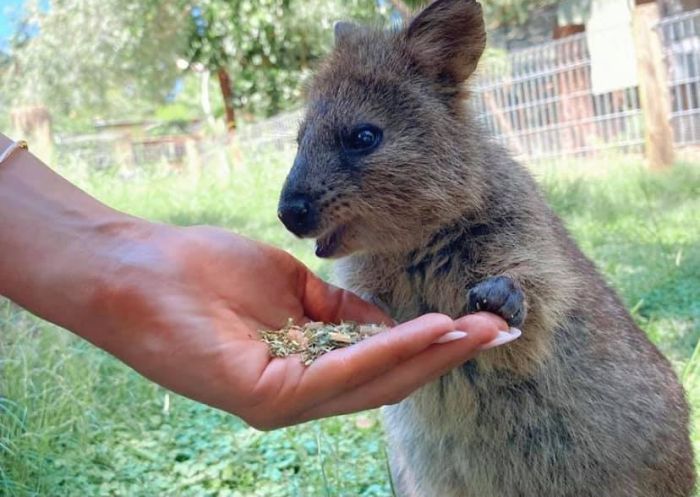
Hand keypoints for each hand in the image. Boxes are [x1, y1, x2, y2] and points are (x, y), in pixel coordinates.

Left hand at [84, 224, 508, 428]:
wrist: (143, 270)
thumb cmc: (208, 273)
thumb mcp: (293, 289)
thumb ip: (340, 312)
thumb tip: (388, 319)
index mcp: (304, 367)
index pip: (379, 364)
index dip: (430, 346)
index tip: (472, 322)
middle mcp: (298, 393)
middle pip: (386, 380)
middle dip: (443, 355)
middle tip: (494, 331)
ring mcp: (283, 400)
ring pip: (372, 383)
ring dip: (428, 355)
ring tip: (472, 331)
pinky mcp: (268, 397)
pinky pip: (341, 373)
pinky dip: (388, 351)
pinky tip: (426, 332)